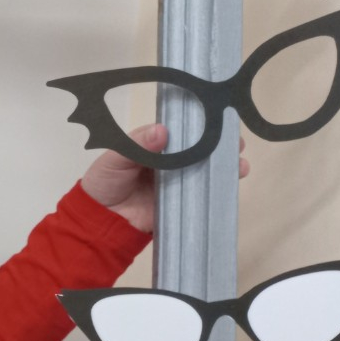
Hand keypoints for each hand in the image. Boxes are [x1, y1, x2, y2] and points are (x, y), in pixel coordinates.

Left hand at [79, 123, 248, 233]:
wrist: (101, 220)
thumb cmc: (104, 182)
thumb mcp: (115, 159)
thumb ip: (136, 145)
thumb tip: (163, 131)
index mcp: (154, 145)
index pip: (180, 131)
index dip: (199, 125)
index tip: (218, 120)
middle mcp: (170, 161)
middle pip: (199, 149)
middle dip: (220, 144)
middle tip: (235, 143)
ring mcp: (178, 181)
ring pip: (206, 169)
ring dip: (224, 165)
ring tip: (239, 164)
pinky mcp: (182, 202)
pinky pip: (203, 194)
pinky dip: (218, 188)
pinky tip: (232, 182)